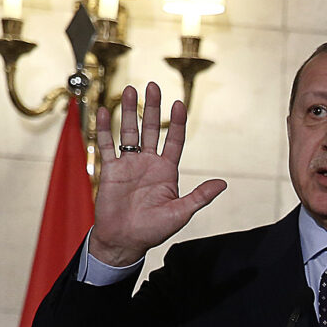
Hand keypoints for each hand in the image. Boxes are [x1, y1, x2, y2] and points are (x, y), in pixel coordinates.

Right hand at [87, 82, 226, 267]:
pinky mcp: (110, 170)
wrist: (125, 240)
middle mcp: (148, 164)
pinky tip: (104, 111)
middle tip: (152, 86)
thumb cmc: (153, 230)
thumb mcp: (181, 213)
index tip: (179, 103)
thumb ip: (200, 196)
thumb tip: (223, 184)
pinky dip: (105, 128)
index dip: (176, 122)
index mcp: (167, 171)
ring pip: (129, 132)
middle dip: (152, 107)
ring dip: (128, 111)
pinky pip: (107, 145)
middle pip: (151, 129)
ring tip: (129, 89)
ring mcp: (129, 165)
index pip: (174, 140)